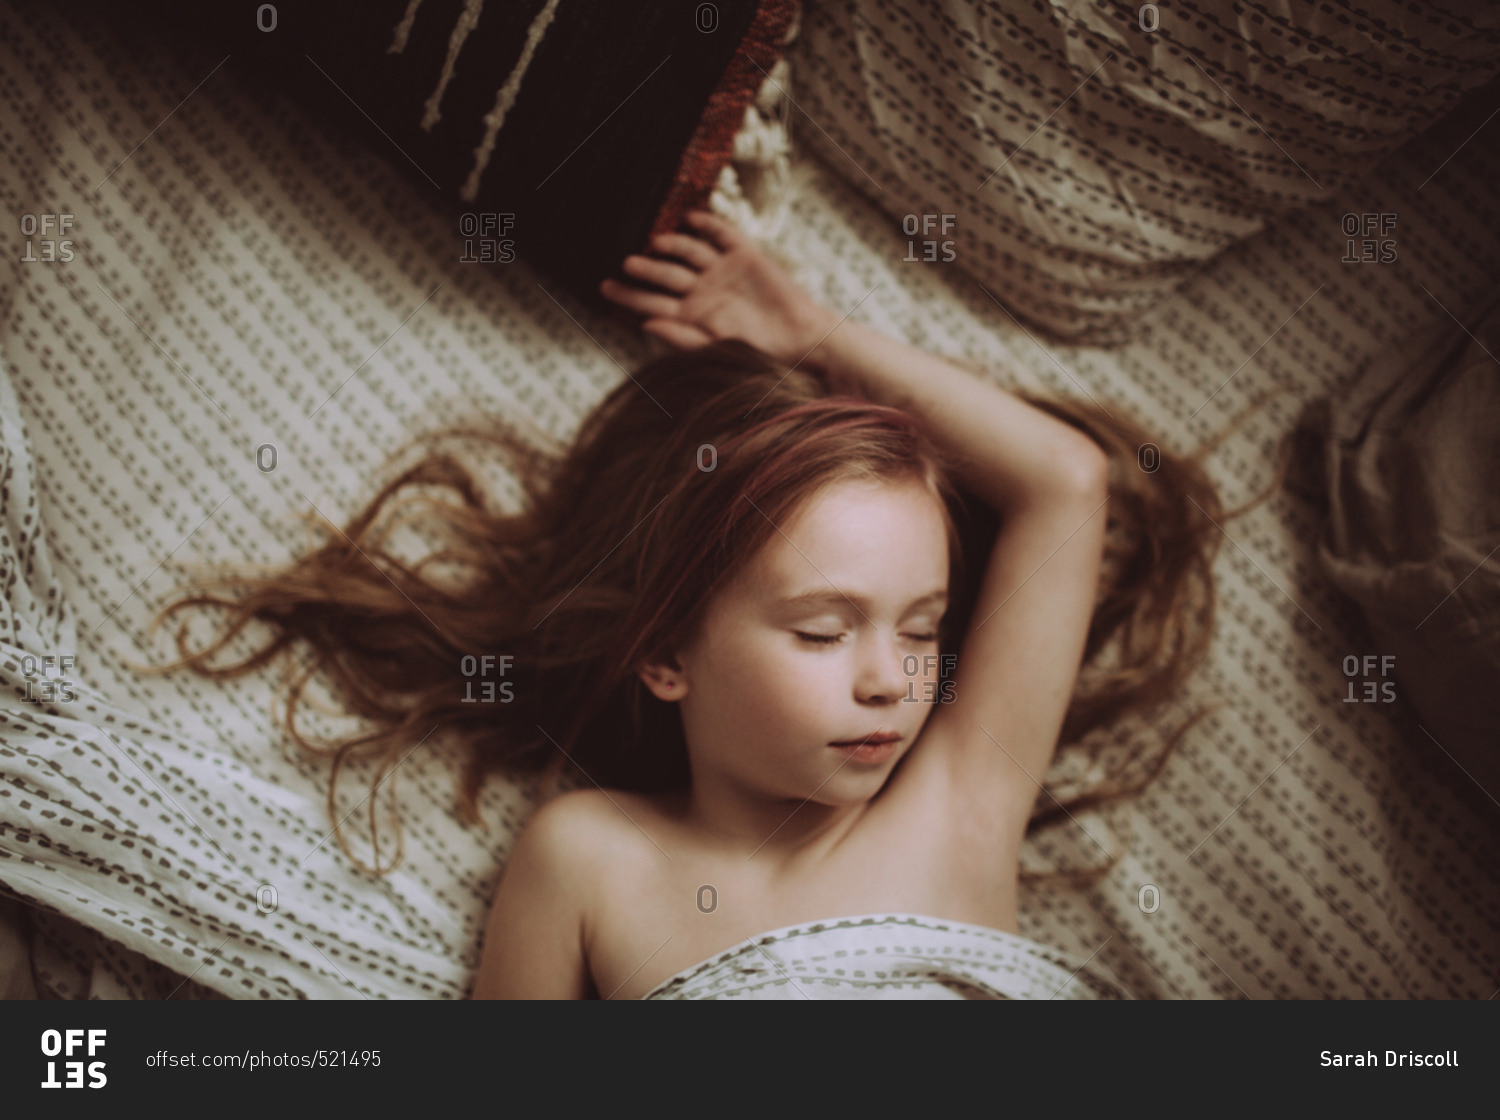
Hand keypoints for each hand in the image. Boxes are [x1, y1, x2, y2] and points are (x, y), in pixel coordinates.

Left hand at [599, 209, 836, 366]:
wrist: (801, 339)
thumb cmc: (760, 351)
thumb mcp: (717, 347)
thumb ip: (681, 336)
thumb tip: (645, 323)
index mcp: (691, 314)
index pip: (651, 301)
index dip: (628, 294)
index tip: (604, 287)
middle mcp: (702, 290)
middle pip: (665, 274)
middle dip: (645, 268)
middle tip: (626, 263)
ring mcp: (722, 271)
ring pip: (688, 251)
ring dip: (672, 244)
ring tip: (656, 242)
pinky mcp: (745, 256)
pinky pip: (721, 235)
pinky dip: (707, 225)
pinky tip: (690, 218)